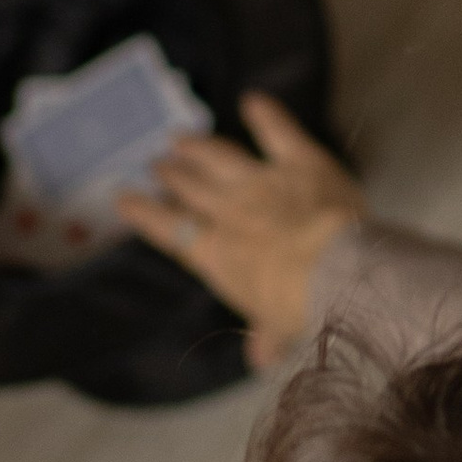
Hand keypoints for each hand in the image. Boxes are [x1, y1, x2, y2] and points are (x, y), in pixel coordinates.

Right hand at [118, 91, 364, 365]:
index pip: (169, 229)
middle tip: (159, 163)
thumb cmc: (302, 309)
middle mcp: (229, 212)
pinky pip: (277, 131)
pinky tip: (253, 99)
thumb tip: (261, 362)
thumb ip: (266, 337)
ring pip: (219, 157)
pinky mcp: (300, 161)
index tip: (123, 199)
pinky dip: (265, 114)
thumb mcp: (279, 329)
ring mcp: (262, 181)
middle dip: (172, 174)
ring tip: (181, 137)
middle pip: (190, 187)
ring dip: (198, 145)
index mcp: (216, 255)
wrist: (338, 272)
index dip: (144, 213)